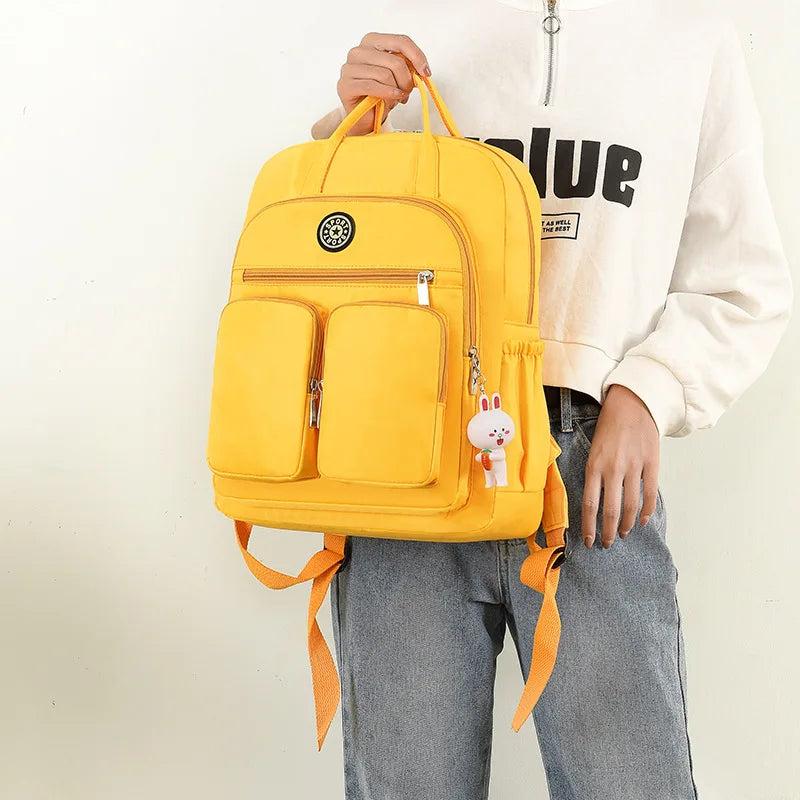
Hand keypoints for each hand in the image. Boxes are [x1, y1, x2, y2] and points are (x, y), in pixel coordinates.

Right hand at [337, 33, 430, 135]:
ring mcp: (349, 68)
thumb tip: (421, 69)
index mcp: (371, 42)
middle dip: (407, 79)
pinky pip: (373, 86)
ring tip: (398, 98)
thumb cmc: (381, 94)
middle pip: (394, 60)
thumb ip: (407, 67)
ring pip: (385, 74)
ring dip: (397, 89)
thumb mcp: (398, 76)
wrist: (365, 117)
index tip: (426, 72)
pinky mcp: (345, 85)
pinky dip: (388, 93)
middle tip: (408, 91)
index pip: (400, 41)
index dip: (417, 56)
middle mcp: (358, 51)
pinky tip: (394, 98)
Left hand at [582, 385, 659, 548]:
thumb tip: (595, 502)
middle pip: (610, 510)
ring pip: (630, 506)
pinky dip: (645, 511)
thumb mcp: (593, 449)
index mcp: (594, 465)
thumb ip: (594, 474)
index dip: (589, 526)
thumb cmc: (609, 427)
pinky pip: (649, 494)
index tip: (588, 541)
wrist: (632, 403)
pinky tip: (641, 520)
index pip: (589, 504)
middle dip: (608, 532)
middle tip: (607, 543)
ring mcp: (634, 467)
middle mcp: (613, 468)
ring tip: (622, 533)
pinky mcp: (651, 464)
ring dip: (626, 525)